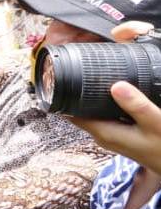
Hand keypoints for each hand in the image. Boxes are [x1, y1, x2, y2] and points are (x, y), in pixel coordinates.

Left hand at [71, 22, 160, 175]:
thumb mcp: (156, 123)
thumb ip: (137, 106)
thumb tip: (115, 86)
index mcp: (104, 133)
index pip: (71, 114)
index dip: (62, 97)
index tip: (58, 79)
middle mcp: (104, 136)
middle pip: (81, 112)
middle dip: (76, 94)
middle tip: (74, 71)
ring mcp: (114, 136)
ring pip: (95, 113)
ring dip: (92, 99)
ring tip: (92, 77)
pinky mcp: (124, 135)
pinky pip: (108, 116)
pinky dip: (107, 105)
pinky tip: (116, 94)